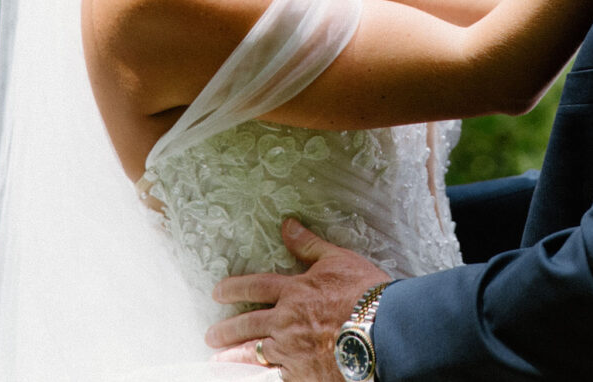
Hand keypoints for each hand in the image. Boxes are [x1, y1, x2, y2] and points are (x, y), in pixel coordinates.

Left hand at [207, 218, 390, 378]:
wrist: (381, 331)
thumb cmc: (363, 293)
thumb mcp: (338, 259)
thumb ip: (309, 244)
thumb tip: (288, 225)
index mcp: (293, 291)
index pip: (255, 287)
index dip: (234, 288)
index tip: (217, 292)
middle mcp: (286, 321)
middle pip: (248, 324)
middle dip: (226, 329)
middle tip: (211, 334)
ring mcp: (292, 349)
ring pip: (255, 353)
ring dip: (234, 356)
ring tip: (218, 360)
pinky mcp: (302, 372)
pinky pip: (274, 374)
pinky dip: (260, 374)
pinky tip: (251, 376)